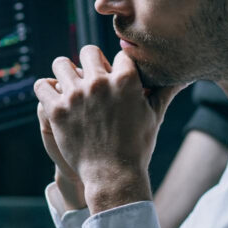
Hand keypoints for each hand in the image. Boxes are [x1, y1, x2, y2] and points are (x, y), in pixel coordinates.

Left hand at [34, 46, 187, 212]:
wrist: (113, 176)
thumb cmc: (136, 146)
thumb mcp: (154, 116)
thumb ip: (165, 91)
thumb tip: (185, 78)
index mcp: (126, 80)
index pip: (119, 55)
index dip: (117, 66)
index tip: (115, 78)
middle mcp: (99, 83)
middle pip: (88, 51)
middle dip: (90, 63)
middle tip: (91, 81)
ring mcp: (76, 95)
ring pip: (61, 63)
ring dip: (64, 73)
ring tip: (70, 87)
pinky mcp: (57, 110)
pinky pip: (41, 85)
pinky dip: (46, 90)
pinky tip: (54, 99)